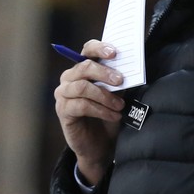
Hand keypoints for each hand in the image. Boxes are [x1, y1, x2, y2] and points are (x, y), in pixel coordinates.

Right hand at [54, 40, 123, 184]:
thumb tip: (130, 69)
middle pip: (84, 67)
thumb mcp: (117, 95)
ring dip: (104, 95)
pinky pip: (81, 105)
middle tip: (121, 80)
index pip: (87, 50)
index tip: (114, 53)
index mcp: (83, 69)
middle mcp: (69, 78)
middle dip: (104, 72)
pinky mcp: (63, 111)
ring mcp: (63, 94)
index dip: (99, 48)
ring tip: (120, 105)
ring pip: (82, 87)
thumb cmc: (108, 115)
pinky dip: (101, 110)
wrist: (101, 145)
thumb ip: (118, 81)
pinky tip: (114, 116)